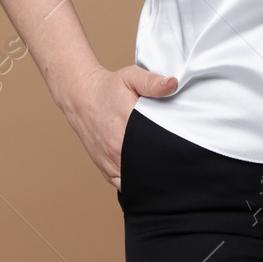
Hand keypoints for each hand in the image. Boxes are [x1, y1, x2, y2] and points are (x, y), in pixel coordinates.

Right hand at [53, 63, 178, 190]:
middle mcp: (116, 148)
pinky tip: (146, 176)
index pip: (155, 148)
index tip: (181, 150)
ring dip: (148, 177)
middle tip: (177, 161)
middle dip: (162, 166)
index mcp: (127, 125)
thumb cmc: (108, 87)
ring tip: (164, 170)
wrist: (81, 97)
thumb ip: (153, 82)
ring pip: (135, 180)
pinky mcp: (104, 168)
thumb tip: (173, 84)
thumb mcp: (131, 77)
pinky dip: (135, 183)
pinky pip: (123, 184)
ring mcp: (109, 161)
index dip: (170, 151)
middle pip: (147, 167)